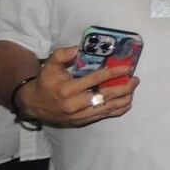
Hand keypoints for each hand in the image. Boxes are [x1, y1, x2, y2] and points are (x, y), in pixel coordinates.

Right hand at [17, 46, 137, 126]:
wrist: (34, 104)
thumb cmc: (46, 82)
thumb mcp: (49, 65)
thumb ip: (61, 55)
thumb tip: (77, 49)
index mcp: (68, 89)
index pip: (95, 80)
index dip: (113, 73)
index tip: (127, 68)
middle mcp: (75, 104)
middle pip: (105, 96)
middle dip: (124, 88)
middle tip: (135, 80)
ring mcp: (79, 115)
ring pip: (107, 108)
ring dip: (124, 99)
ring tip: (133, 90)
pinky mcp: (82, 121)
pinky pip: (103, 116)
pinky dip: (117, 110)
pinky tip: (127, 103)